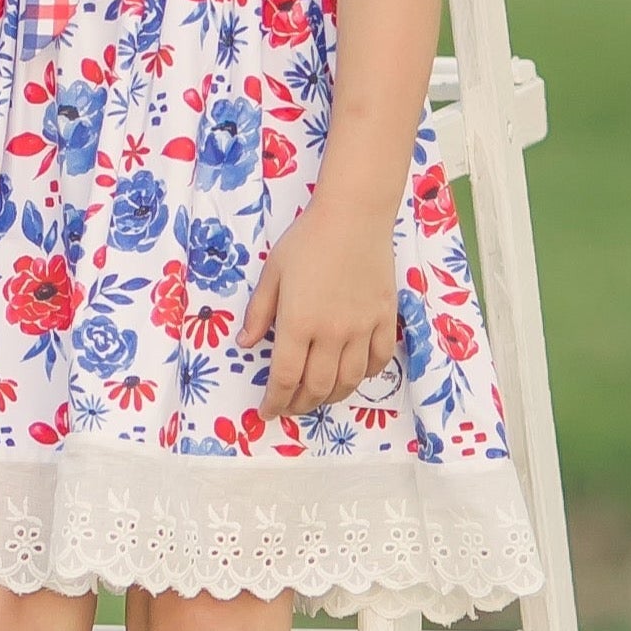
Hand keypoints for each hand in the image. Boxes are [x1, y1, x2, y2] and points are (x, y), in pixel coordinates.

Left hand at [240, 197, 398, 418]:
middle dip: (300, 405)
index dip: (274, 401)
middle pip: (317, 386)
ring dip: (331, 397)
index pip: (284, 377)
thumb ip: (259, 313)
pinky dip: (365, 375)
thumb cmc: (306, 241)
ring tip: (318, 399)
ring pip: (349, 380)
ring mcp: (362, 328)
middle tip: (289, 408)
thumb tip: (245, 344)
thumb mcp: (272, 274)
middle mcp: (331, 333)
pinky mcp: (385, 319)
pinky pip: (378, 360)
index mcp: (298, 323)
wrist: (354, 217)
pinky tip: (352, 376)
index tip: (267, 412)